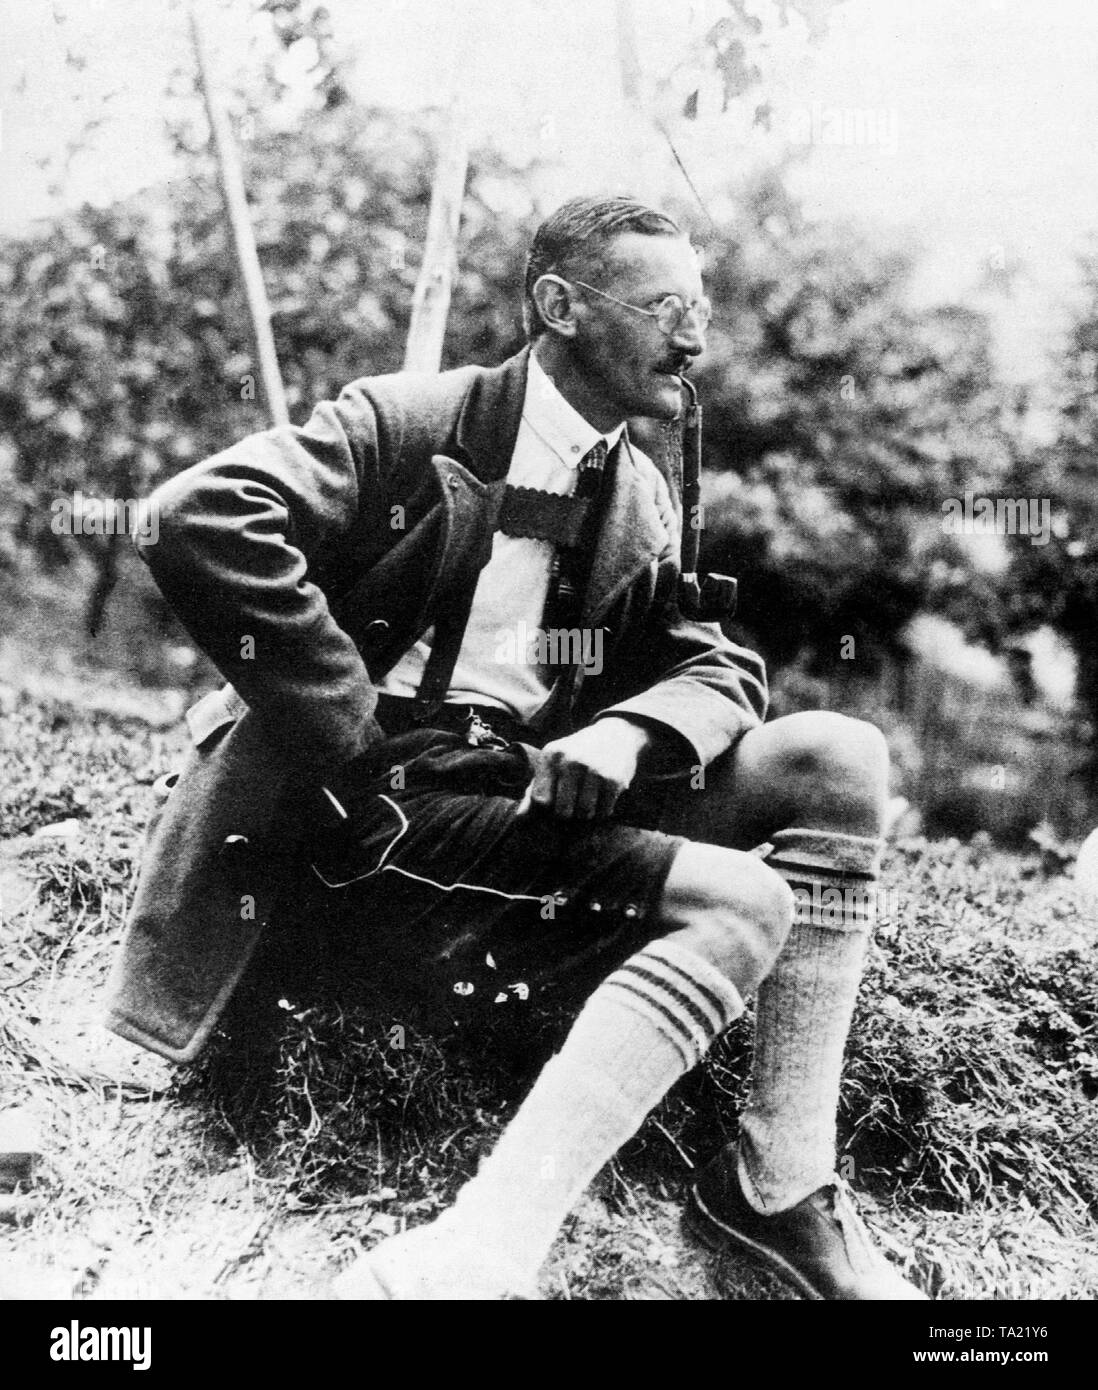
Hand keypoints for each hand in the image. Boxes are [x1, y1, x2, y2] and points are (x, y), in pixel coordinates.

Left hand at [516, 718, 652, 820]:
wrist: (616, 735)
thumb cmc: (577, 754)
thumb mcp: (553, 763)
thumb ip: (534, 790)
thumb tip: (520, 819)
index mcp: (551, 755)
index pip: (540, 800)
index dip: (546, 807)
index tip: (554, 801)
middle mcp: (570, 760)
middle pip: (562, 812)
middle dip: (567, 813)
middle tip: (574, 802)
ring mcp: (593, 769)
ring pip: (583, 814)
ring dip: (586, 814)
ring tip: (589, 798)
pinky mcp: (613, 780)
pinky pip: (602, 813)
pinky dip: (602, 811)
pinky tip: (602, 797)